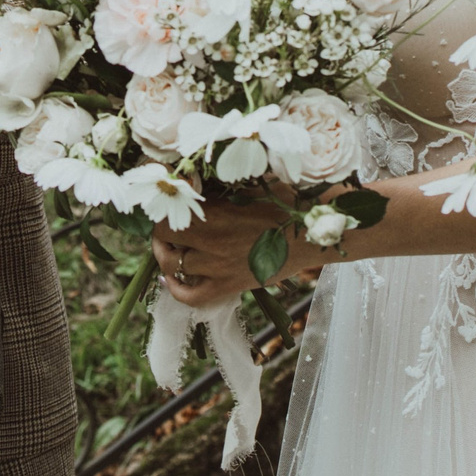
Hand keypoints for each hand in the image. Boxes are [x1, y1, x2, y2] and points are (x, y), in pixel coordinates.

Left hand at [151, 196, 322, 310]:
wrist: (314, 234)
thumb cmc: (288, 201)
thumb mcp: (253, 182)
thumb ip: (221, 183)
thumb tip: (193, 178)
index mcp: (216, 212)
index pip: (170, 210)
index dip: (163, 204)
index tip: (167, 199)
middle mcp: (212, 241)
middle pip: (164, 237)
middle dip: (161, 229)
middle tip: (167, 223)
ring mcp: (219, 268)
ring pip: (172, 266)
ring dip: (166, 254)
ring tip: (170, 247)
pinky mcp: (229, 287)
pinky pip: (192, 297)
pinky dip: (176, 290)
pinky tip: (172, 279)